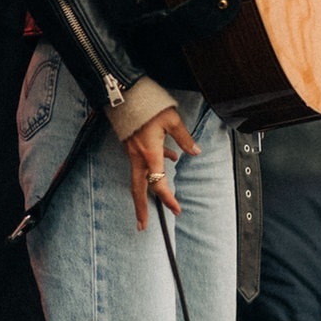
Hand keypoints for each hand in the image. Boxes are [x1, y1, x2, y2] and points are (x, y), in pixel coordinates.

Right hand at [122, 105, 200, 230]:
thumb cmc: (149, 106)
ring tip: (153, 203)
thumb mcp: (172, 120)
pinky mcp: (131, 144)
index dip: (167, 198)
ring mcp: (132, 151)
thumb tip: (195, 152)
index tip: (176, 210)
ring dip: (144, 192)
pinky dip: (152, 167)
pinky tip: (170, 158)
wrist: (124, 94)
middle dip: (140, 208)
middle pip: (138, 189)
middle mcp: (138, 157)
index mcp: (150, 154)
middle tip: (142, 226)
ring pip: (138, 177)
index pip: (159, 183)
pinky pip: (141, 162)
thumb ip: (184, 138)